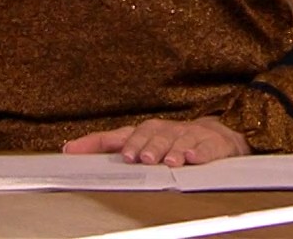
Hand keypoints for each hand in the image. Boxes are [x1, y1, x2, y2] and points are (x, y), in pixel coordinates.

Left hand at [61, 117, 250, 166]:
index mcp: (147, 131)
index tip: (73, 150)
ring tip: (167, 161)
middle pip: (153, 134)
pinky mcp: (212, 143)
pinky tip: (192, 158)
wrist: (220, 134)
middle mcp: (167, 130)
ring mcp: (190, 135)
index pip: (118, 134)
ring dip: (171, 150)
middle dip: (144, 145)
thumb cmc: (175, 140)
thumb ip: (112, 147)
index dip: (96, 142)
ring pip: (179, 140)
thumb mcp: (146, 144)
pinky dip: (199, 152)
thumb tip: (71, 149)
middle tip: (136, 157)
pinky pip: (206, 147)